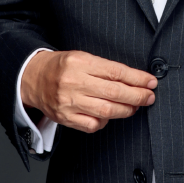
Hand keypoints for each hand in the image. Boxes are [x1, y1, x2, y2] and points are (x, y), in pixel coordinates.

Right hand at [21, 50, 156, 132]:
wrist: (32, 78)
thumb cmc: (62, 67)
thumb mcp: (82, 57)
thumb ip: (105, 68)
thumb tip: (135, 80)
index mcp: (80, 62)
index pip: (115, 72)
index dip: (137, 78)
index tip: (151, 82)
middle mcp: (74, 82)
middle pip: (114, 92)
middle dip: (137, 96)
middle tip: (149, 97)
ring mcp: (68, 102)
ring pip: (106, 111)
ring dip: (126, 110)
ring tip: (135, 106)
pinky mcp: (65, 118)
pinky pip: (93, 124)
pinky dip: (105, 121)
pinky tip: (109, 115)